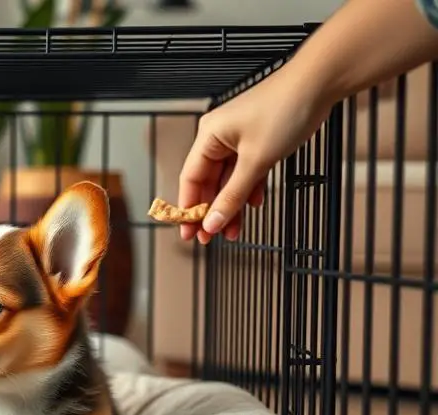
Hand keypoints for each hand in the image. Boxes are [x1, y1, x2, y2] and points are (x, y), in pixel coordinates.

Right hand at [178, 63, 331, 244]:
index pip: (191, 179)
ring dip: (232, 204)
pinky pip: (246, 170)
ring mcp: (239, 138)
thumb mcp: (256, 161)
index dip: (189, 209)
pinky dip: (249, 188)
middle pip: (209, 182)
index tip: (191, 233)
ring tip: (234, 230)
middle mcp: (219, 136)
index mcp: (209, 136)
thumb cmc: (285, 108)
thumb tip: (213, 222)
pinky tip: (255, 203)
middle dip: (213, 211)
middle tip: (212, 238)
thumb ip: (233, 196)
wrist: (320, 82)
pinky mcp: (257, 139)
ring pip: (229, 179)